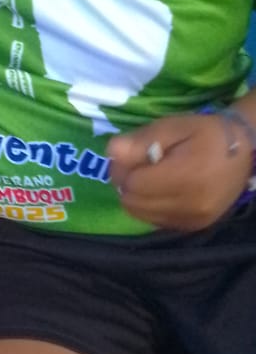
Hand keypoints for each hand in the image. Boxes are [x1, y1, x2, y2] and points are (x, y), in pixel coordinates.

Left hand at [108, 112, 250, 230]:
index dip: (123, 168)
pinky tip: (161, 189)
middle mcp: (191, 206)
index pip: (131, 184)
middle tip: (137, 164)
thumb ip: (142, 140)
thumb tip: (111, 152)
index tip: (130, 154)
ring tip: (149, 176)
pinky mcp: (194, 227)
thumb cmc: (205, 133)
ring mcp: (193, 220)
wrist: (244, 150)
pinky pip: (155, 220)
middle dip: (126, 182)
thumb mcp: (173, 126)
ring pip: (140, 214)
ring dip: (136, 196)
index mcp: (187, 178)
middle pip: (132, 202)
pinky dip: (149, 206)